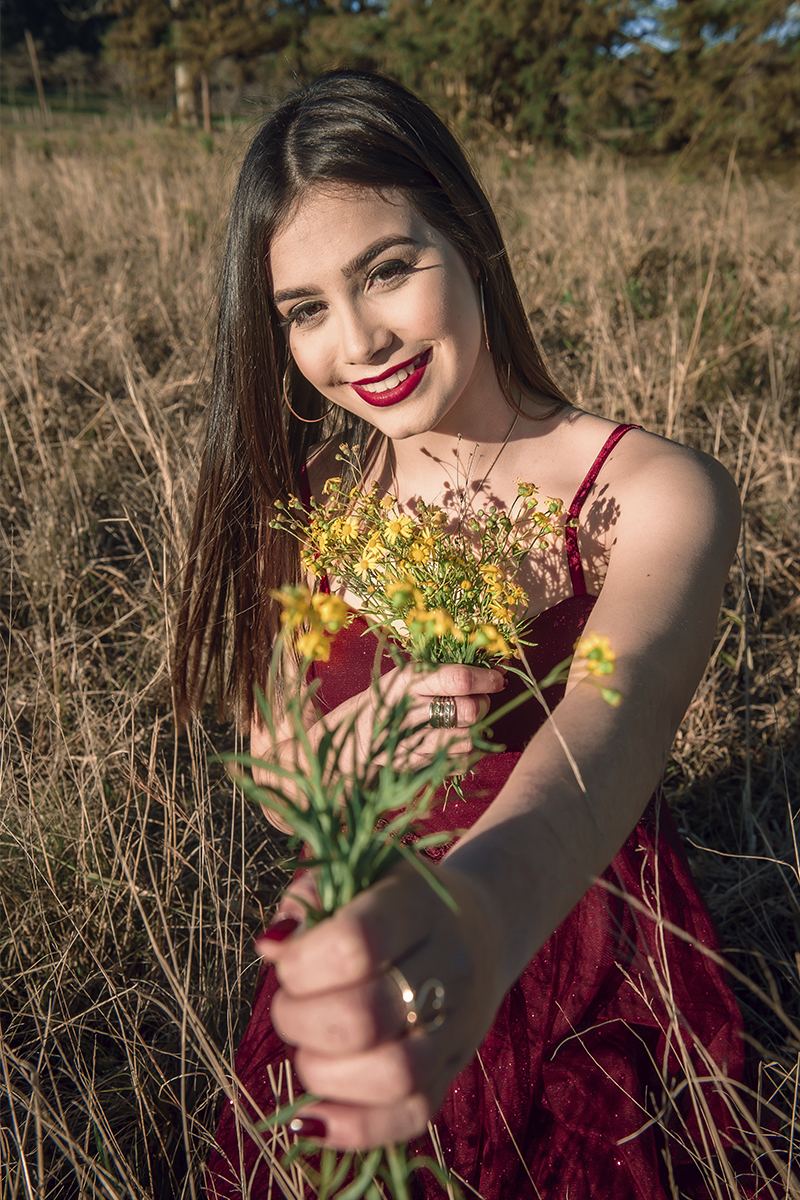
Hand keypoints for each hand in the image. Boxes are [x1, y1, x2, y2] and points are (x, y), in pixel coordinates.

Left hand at [257, 859, 505, 1149]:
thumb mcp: (359, 873)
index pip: (355, 943)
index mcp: (418, 905)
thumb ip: (309, 899)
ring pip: (391, 1075)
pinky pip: (411, 1116)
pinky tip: (315, 1117)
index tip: (286, 962)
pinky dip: (354, 1128)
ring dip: (324, 1073)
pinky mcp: (454, 1070)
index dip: (301, 964)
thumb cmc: (398, 899)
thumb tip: (272, 946)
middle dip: (300, 1022)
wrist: (481, 925)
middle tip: (291, 1008)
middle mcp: (448, 964)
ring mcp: (457, 1024)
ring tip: (310, 1051)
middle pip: (365, 1017)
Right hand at [361, 660, 505, 771]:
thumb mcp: (413, 674)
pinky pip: (460, 760)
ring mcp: (413, 742)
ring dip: (475, 728)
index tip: (497, 679)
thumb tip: (500, 671)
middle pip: (469, 711)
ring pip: (468, 739)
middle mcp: (410, 711)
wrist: (362, 731)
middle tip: (477, 700)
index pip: (459, 679)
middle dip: (483, 704)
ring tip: (463, 720)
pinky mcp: (417, 764)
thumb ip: (451, 670)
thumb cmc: (396, 695)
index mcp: (409, 681)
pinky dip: (466, 749)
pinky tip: (455, 737)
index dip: (486, 679)